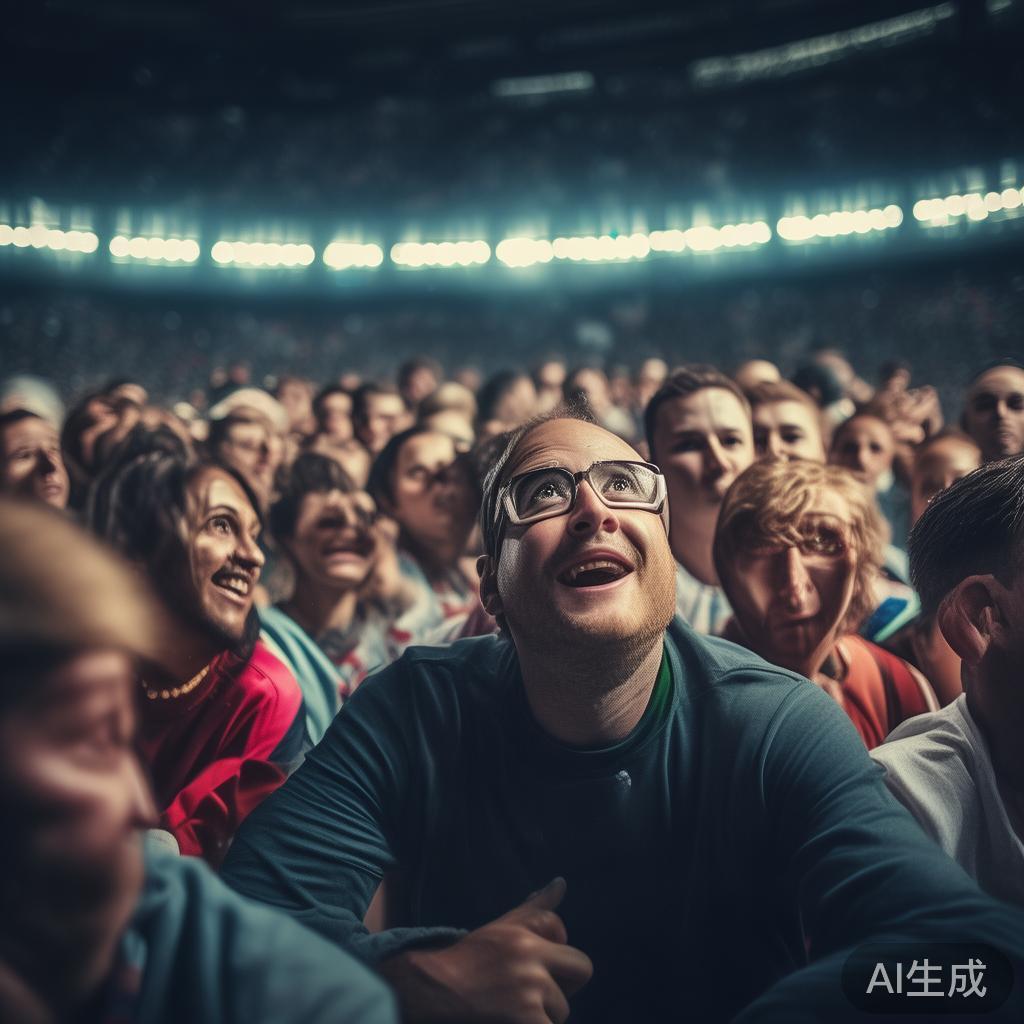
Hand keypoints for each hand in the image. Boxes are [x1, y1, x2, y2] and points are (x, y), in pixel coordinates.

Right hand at [379, 877, 592, 1023]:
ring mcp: (529, 992)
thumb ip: (535, 908)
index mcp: (525, 934)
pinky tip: (514, 1021)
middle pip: (582, 969)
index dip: (553, 948)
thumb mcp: (502, 927)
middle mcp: (530, 959)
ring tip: (515, 1009)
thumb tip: (562, 882)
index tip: (530, 961)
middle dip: (565, 982)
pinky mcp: (526, 1020)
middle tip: (537, 992)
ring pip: (563, 1008)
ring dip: (544, 1014)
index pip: (562, 928)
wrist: (432, 990)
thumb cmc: (467, 959)